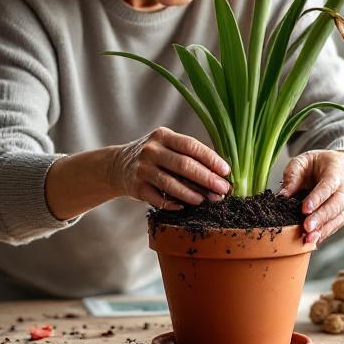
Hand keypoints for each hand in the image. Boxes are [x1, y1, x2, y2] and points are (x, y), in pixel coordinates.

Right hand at [109, 127, 230, 209]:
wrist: (117, 165)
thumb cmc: (153, 156)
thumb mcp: (166, 146)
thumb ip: (188, 154)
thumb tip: (220, 171)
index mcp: (163, 136)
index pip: (191, 145)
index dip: (210, 158)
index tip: (226, 171)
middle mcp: (151, 150)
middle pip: (183, 165)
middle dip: (206, 178)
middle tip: (223, 190)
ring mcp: (142, 169)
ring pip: (171, 184)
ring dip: (192, 194)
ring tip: (206, 200)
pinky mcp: (136, 187)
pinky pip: (158, 199)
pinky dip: (173, 204)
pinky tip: (185, 207)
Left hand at [278, 149, 343, 243]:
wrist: (342, 168)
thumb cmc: (319, 164)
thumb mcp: (304, 161)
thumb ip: (293, 175)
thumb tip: (281, 196)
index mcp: (336, 172)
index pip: (328, 186)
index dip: (317, 198)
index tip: (305, 209)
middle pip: (336, 205)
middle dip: (321, 218)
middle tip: (307, 227)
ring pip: (338, 218)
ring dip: (323, 230)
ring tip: (308, 239)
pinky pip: (336, 226)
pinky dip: (324, 234)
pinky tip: (313, 241)